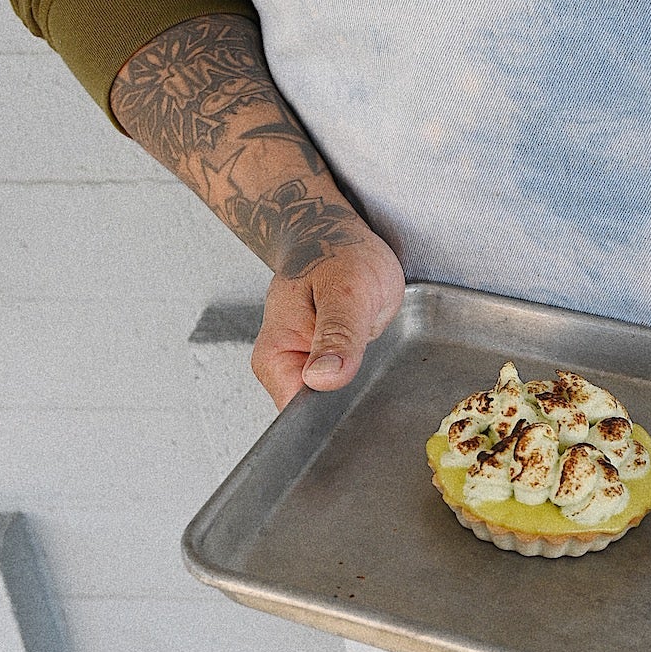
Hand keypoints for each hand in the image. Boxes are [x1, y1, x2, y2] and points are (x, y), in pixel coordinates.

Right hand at [252, 231, 405, 408]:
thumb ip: (337, 334)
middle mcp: (286, 369)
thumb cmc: (337, 253)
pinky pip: (348, 388)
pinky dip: (366, 379)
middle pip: (321, 416)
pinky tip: (375, 358)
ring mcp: (308, 369)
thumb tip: (323, 379)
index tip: (358, 399)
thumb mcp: (347, 289)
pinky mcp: (329, 366)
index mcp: (275, 356)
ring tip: (373, 355)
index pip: (299, 415)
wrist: (333, 235)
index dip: (331, 416)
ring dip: (362, 389)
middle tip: (373, 366)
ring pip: (339, 404)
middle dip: (352, 403)